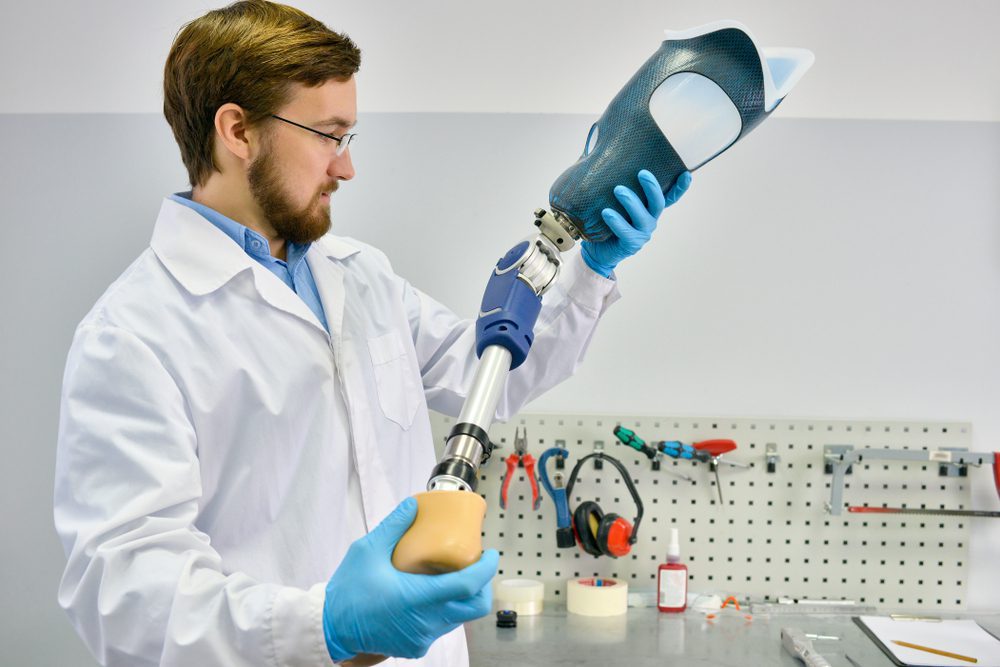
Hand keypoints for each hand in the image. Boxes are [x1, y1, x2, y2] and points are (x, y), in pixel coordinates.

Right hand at [323, 497, 498, 660]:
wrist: (330, 627)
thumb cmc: (347, 591)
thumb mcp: (367, 550)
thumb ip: (393, 526)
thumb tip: (413, 505)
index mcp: (417, 598)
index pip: (467, 586)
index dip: (485, 569)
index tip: (491, 553)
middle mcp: (425, 622)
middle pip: (473, 607)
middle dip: (482, 585)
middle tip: (477, 565)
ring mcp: (422, 637)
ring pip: (459, 618)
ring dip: (463, 597)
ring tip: (453, 575)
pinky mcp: (416, 647)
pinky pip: (442, 627)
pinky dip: (445, 610)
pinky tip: (433, 593)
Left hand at [581, 169, 691, 276]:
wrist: (593, 249)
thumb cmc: (601, 218)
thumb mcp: (605, 196)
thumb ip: (604, 177)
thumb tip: (591, 149)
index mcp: (647, 207)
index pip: (668, 196)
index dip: (679, 187)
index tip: (686, 174)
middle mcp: (648, 219)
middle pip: (658, 203)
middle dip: (652, 187)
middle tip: (641, 173)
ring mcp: (641, 233)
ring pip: (643, 217)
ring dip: (632, 202)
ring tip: (618, 190)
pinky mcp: (630, 244)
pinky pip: (626, 233)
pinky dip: (617, 222)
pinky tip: (607, 213)